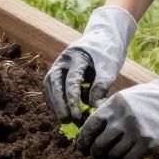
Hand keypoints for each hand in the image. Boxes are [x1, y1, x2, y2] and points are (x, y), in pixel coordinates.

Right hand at [43, 4, 138, 124]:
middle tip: (66, 120)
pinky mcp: (59, 71)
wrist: (104, 38)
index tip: (77, 116)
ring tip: (64, 120)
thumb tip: (95, 108)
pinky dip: (56, 100)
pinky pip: (53, 88)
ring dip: (55, 103)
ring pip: (50, 86)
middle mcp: (62, 60)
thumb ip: (101, 86)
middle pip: (54, 83)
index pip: (71, 80)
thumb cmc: (108, 53)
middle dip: (59, 103)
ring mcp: (58, 64)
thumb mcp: (109, 68)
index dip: (73, 100)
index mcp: (76, 56)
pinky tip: (64, 112)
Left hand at [75, 59, 158, 158]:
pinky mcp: (149, 142)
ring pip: (114, 153)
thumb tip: (88, 131)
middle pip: (101, 143)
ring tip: (108, 156)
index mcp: (114, 105)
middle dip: (94, 151)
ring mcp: (137, 131)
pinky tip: (123, 157)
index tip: (80, 145)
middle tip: (94, 154)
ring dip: (109, 157)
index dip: (84, 138)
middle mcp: (124, 118)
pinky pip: (130, 158)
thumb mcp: (122, 98)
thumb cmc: (144, 100)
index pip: (91, 125)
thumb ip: (107, 111)